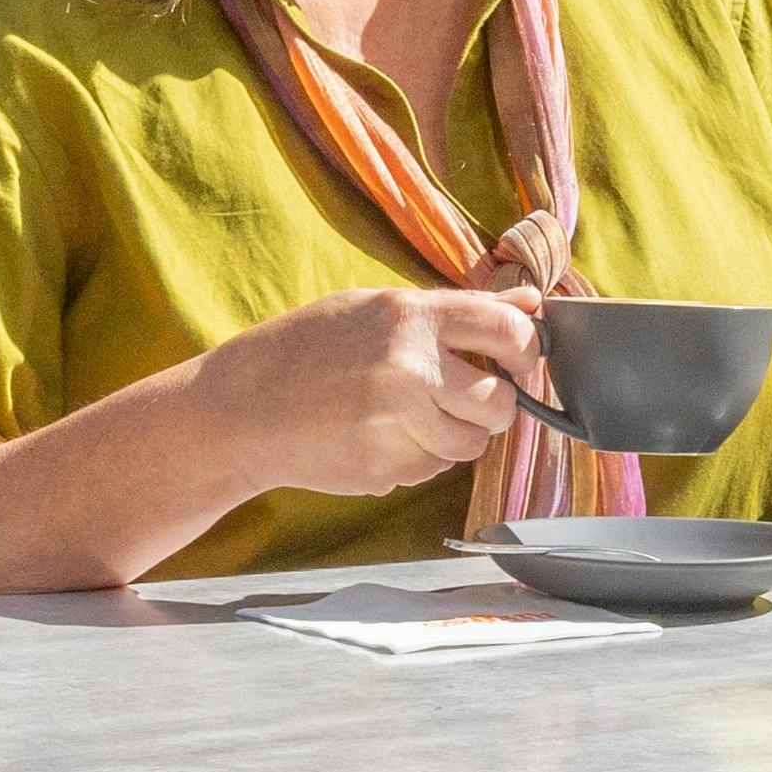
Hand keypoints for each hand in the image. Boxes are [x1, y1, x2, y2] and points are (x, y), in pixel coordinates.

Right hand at [200, 285, 547, 502]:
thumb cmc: (306, 348)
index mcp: (411, 318)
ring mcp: (396, 422)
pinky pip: (433, 469)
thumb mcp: (374, 308)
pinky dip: (421, 458)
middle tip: (474, 400)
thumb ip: (455, 309)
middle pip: (500, 402)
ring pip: (471, 445)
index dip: (527, 348)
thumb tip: (531, 302)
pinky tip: (383, 436)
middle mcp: (410, 368)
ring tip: (418, 417)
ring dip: (458, 437)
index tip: (521, 359)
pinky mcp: (383, 467)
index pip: (508, 329)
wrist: (240, 407)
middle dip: (497, 407)